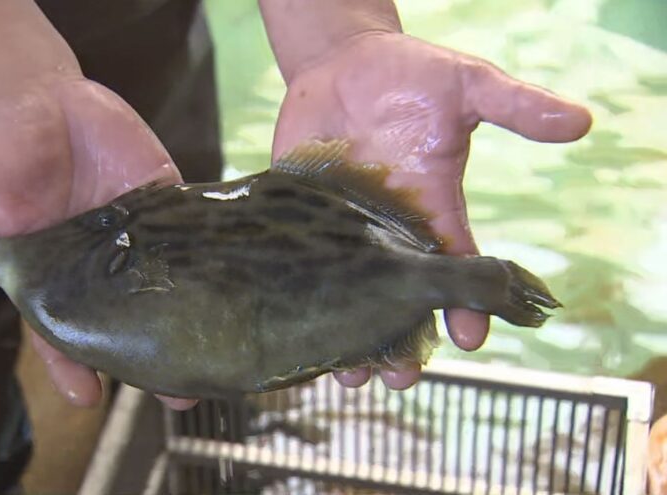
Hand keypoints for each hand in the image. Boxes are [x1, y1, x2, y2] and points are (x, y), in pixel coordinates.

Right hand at [0, 73, 196, 408]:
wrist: (36, 92)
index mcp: (49, 273)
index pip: (62, 331)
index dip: (74, 365)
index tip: (89, 398)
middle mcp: (97, 263)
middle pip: (126, 320)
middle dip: (149, 356)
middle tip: (179, 396)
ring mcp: (134, 232)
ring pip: (165, 285)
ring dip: (187, 318)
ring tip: (214, 358)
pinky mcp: (162, 198)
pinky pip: (188, 229)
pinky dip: (209, 254)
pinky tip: (229, 283)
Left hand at [272, 31, 591, 388]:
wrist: (343, 62)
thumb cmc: (412, 74)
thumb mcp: (467, 85)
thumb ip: (514, 106)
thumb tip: (580, 121)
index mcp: (432, 207)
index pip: (453, 266)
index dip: (465, 304)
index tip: (471, 338)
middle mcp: (389, 229)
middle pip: (399, 298)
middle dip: (401, 340)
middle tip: (398, 377)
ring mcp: (342, 227)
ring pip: (348, 295)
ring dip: (349, 335)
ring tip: (349, 372)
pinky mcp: (300, 216)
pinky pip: (300, 264)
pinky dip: (298, 296)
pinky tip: (295, 326)